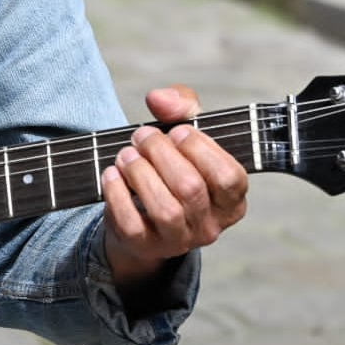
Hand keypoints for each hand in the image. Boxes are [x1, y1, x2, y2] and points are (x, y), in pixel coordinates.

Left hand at [100, 85, 247, 286]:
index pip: (229, 177)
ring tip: (126, 154)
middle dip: (161, 154)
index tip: (176, 131)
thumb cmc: (173, 168)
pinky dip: (117, 194)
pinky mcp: (145, 246)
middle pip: (190, 188)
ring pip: (165, 209)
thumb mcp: (187, 135)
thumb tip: (159, 98)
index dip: (200, 149)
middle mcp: (210, 226)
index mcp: (232, 202)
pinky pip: (132, 223)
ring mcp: (178, 241)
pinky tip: (112, 174)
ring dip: (140, 173)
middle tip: (142, 136)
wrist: (142, 216)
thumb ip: (183, 107)